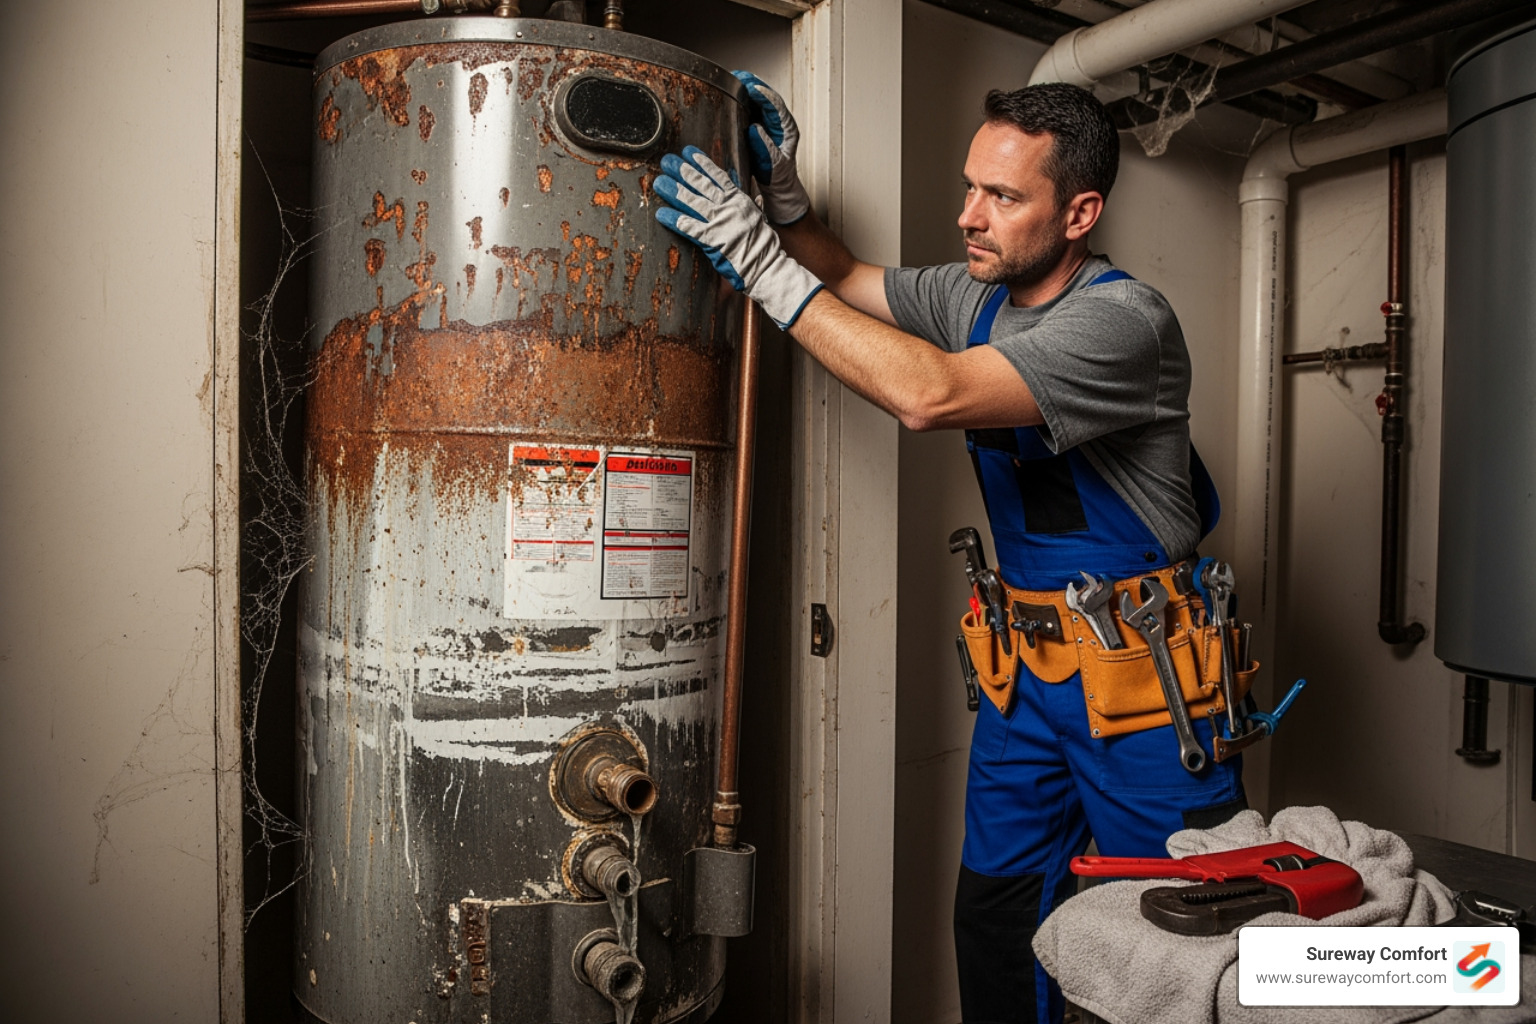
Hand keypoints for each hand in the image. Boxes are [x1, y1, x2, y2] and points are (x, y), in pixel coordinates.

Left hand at [654, 146, 822, 328]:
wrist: (768, 267)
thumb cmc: (763, 246)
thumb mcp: (758, 218)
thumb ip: (748, 204)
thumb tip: (749, 193)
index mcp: (740, 200)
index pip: (718, 177)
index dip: (702, 163)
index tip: (688, 153)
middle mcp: (729, 207)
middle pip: (702, 185)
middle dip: (682, 171)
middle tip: (667, 161)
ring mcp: (721, 223)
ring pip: (693, 202)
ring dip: (674, 191)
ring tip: (659, 182)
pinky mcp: (713, 240)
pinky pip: (689, 227)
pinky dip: (674, 220)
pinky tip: (661, 214)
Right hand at [732, 71, 810, 225]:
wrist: (777, 190)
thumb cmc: (778, 180)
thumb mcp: (773, 167)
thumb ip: (765, 149)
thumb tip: (755, 129)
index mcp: (786, 129)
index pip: (776, 105)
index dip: (763, 93)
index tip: (751, 87)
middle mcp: (778, 122)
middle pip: (765, 96)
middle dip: (751, 84)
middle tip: (737, 75)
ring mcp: (767, 123)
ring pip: (756, 99)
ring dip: (744, 88)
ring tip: (730, 78)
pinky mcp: (756, 126)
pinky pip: (748, 108)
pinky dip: (738, 98)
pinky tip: (727, 93)